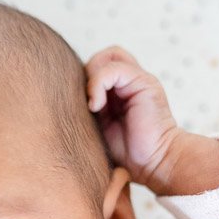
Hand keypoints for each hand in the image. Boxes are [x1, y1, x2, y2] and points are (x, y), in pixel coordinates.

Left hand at [87, 47, 218, 195]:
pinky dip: (98, 85)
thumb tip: (63, 100)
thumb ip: (88, 109)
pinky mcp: (144, 83)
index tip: (82, 106)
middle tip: (86, 101)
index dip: (84, 79)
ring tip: (93, 105)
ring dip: (92, 78)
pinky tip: (96, 107)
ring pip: (108, 56)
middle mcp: (131, 81)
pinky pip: (113, 69)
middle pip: (104, 55)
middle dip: (87, 73)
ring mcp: (139, 80)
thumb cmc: (128, 153)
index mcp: (121, 90)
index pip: (98, 66)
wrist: (156, 162)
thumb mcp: (99, 128)